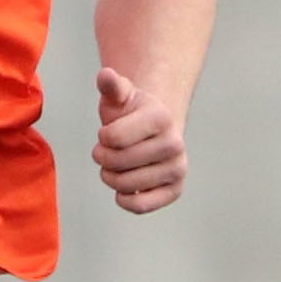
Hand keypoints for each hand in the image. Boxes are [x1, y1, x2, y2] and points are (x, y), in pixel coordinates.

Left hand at [93, 66, 187, 212]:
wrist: (154, 130)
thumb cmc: (132, 113)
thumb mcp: (120, 96)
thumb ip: (112, 86)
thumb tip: (105, 75)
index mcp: (161, 117)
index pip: (112, 138)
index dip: (102, 137)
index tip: (109, 132)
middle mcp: (175, 144)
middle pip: (117, 162)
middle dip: (103, 158)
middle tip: (107, 152)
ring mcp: (177, 168)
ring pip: (125, 185)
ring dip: (110, 178)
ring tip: (115, 167)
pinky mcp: (175, 190)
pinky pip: (141, 206)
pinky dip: (125, 200)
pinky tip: (123, 189)